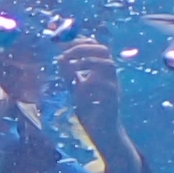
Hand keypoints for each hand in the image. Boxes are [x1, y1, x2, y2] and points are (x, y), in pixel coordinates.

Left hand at [56, 37, 134, 169]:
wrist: (102, 130)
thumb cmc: (90, 108)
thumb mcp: (76, 87)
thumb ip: (70, 74)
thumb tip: (60, 57)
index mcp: (101, 70)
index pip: (95, 46)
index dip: (80, 42)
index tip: (62, 44)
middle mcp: (109, 75)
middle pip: (103, 50)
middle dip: (83, 48)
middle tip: (66, 54)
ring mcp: (113, 86)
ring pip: (108, 64)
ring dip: (87, 61)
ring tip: (70, 66)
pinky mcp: (112, 99)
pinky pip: (107, 85)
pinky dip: (91, 81)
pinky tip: (78, 85)